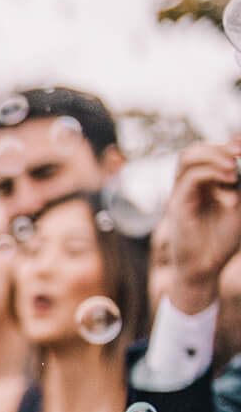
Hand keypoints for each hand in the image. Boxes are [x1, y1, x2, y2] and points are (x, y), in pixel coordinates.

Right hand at [159, 138, 240, 313]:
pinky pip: (190, 177)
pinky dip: (211, 173)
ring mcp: (181, 193)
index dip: (227, 144)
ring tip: (233, 165)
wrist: (205, 267)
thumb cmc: (222, 240)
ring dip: (213, 155)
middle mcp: (189, 185)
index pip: (209, 152)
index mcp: (203, 184)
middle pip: (195, 150)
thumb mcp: (239, 206)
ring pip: (187, 157)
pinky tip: (230, 180)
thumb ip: (237, 184)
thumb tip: (238, 162)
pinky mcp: (177, 204)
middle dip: (220, 146)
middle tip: (240, 152)